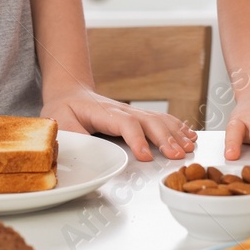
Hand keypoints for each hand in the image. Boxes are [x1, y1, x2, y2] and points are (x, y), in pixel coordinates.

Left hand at [42, 89, 195, 161]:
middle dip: (165, 138)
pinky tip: (189, 135)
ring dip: (175, 133)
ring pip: (158, 119)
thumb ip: (71, 137)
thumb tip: (84, 153)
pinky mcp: (137, 116)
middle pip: (149, 120)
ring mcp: (132, 111)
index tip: (145, 156)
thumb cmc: (65, 109)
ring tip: (189, 147)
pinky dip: (177, 126)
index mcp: (104, 112)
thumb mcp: (59, 121)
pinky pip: (161, 119)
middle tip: (177, 155)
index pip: (125, 123)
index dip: (137, 139)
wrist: (70, 93)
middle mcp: (122, 110)